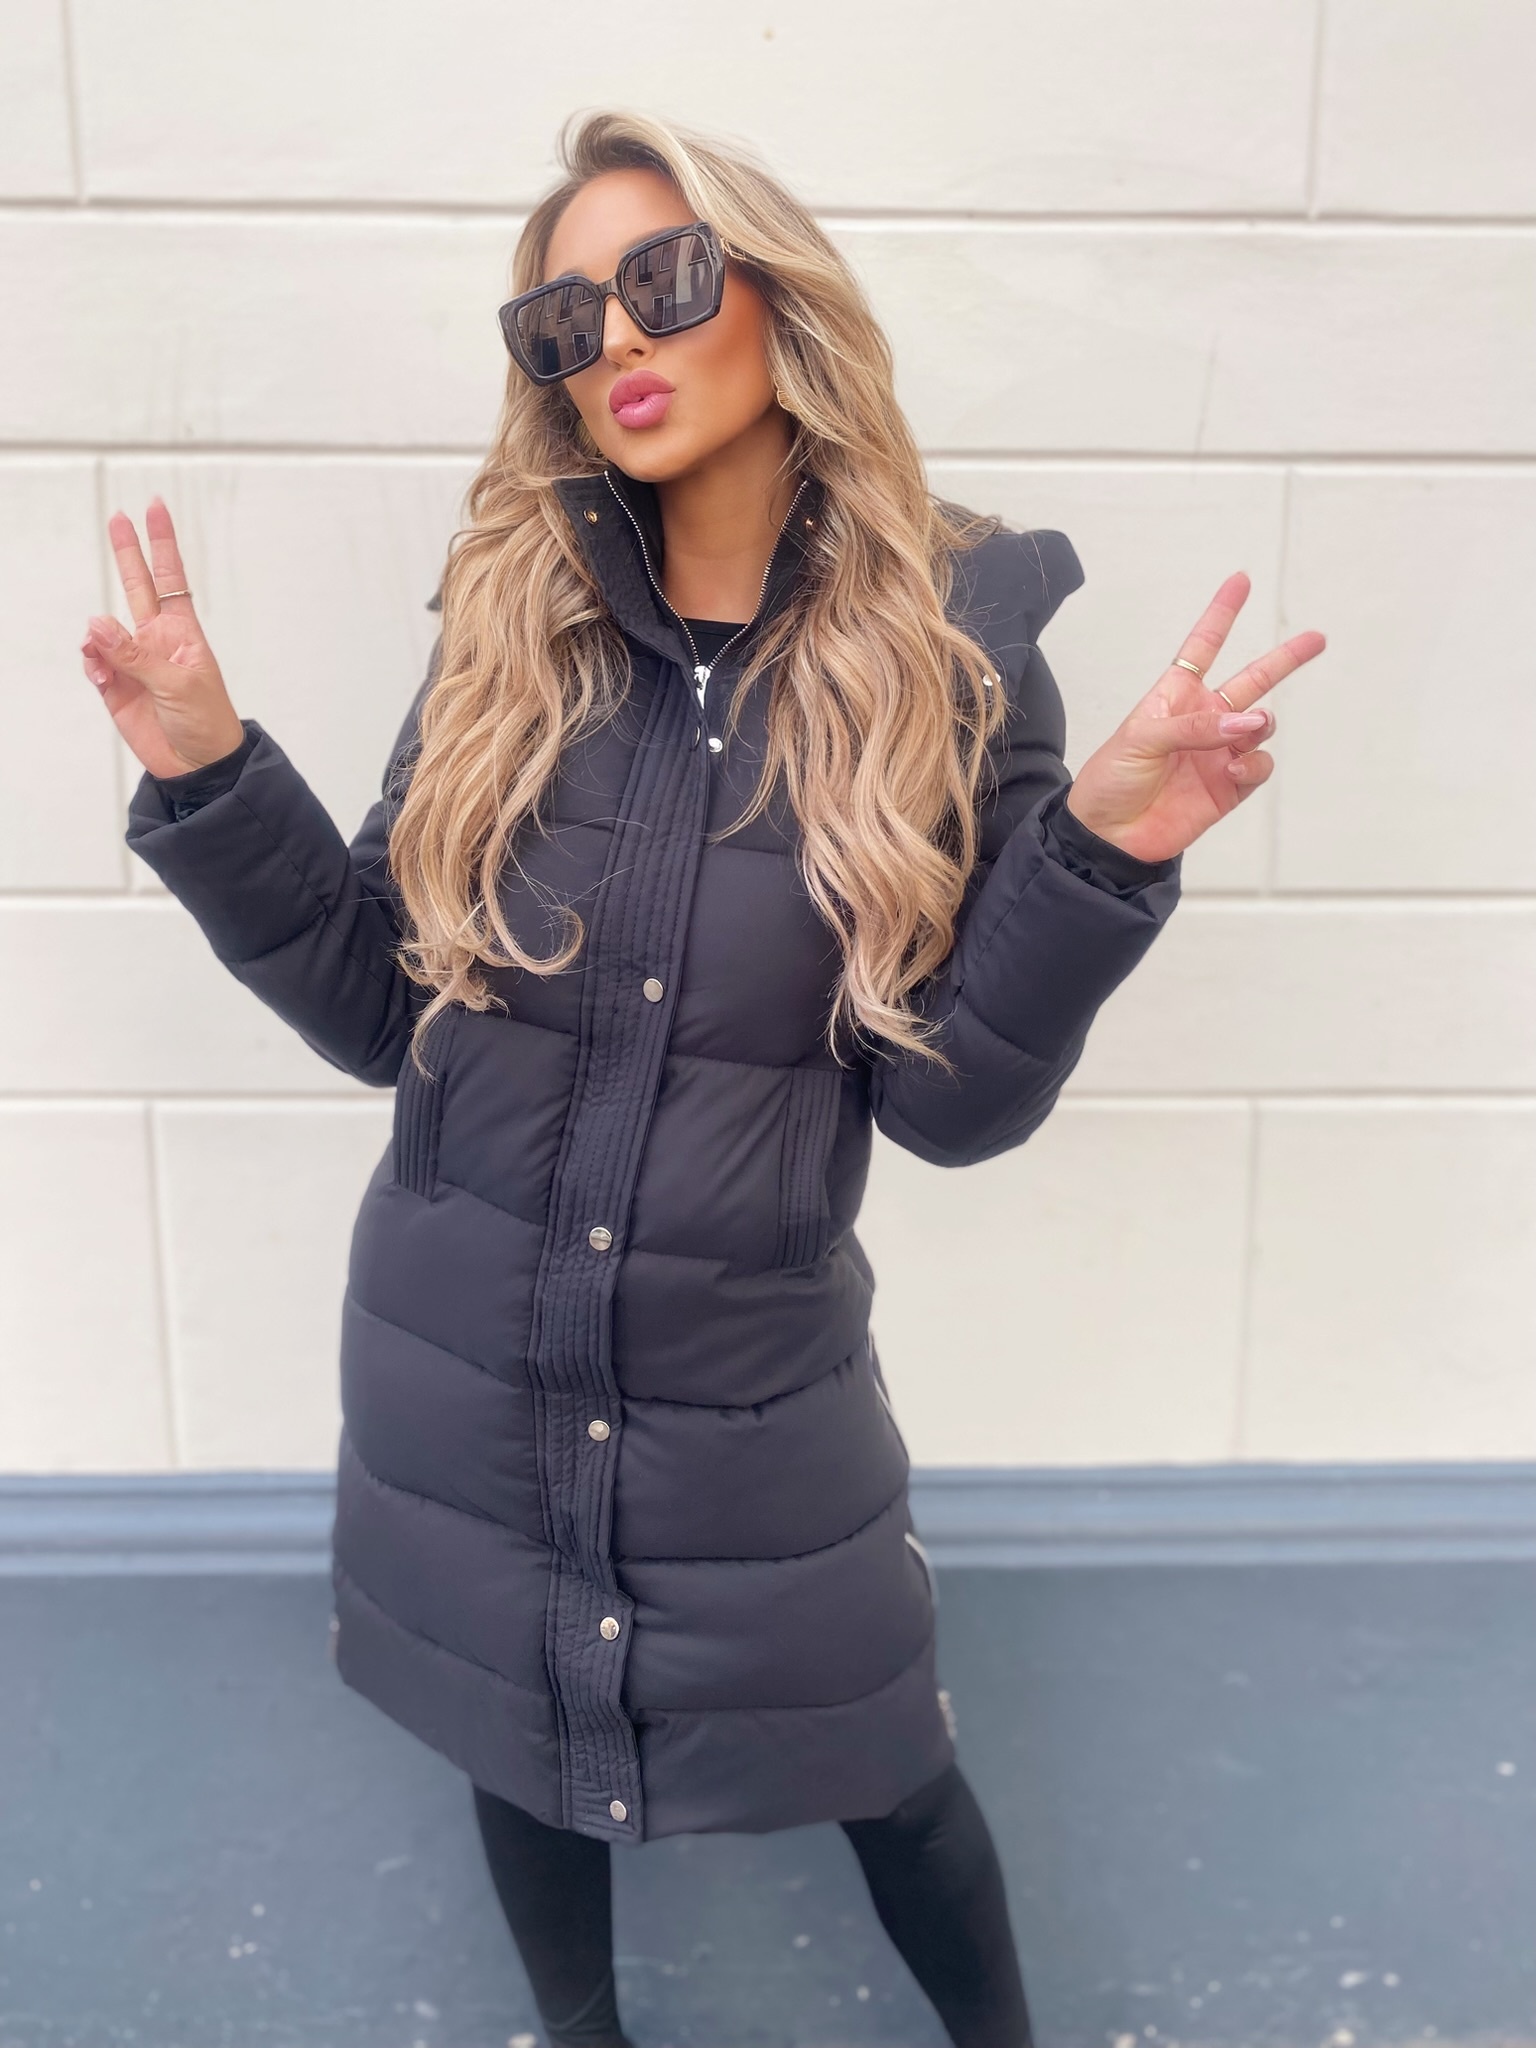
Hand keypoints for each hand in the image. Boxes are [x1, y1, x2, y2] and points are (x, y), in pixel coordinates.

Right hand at [80, 498, 244, 779]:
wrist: (198, 766)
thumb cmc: (206, 722)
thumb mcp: (178, 684)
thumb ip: (136, 655)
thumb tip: (96, 625)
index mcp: (182, 633)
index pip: (170, 578)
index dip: (162, 544)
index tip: (155, 508)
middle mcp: (156, 640)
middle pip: (137, 586)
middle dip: (127, 553)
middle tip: (117, 518)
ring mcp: (134, 662)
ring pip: (105, 631)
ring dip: (100, 636)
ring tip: (103, 654)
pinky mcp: (116, 687)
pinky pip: (95, 662)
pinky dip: (92, 662)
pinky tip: (99, 672)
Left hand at [1063, 572, 1325, 865]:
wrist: (1110, 835)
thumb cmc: (1112, 779)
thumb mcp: (1141, 739)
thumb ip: (1194, 726)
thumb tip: (1249, 722)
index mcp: (1175, 696)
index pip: (1203, 647)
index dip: (1221, 615)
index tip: (1240, 581)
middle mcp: (1203, 719)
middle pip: (1253, 680)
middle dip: (1285, 660)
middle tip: (1317, 640)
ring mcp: (1219, 752)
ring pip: (1261, 726)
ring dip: (1260, 725)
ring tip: (1245, 734)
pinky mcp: (1230, 785)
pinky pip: (1259, 766)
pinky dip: (1254, 764)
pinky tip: (1234, 770)